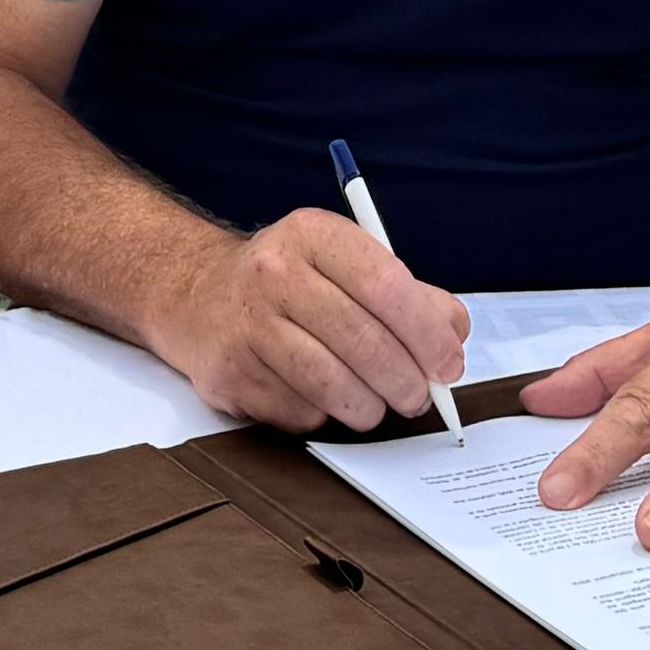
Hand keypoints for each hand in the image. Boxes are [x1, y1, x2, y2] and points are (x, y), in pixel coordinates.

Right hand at [146, 205, 468, 431]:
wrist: (197, 296)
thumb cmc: (290, 283)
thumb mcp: (346, 264)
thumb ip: (410, 296)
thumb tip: (452, 338)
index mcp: (312, 234)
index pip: (385, 284)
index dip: (427, 333)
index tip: (448, 364)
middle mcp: (273, 272)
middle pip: (364, 342)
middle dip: (407, 382)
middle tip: (419, 397)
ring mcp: (247, 324)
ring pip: (334, 386)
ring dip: (369, 407)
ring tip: (375, 404)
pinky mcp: (231, 374)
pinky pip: (301, 411)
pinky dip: (324, 415)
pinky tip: (322, 397)